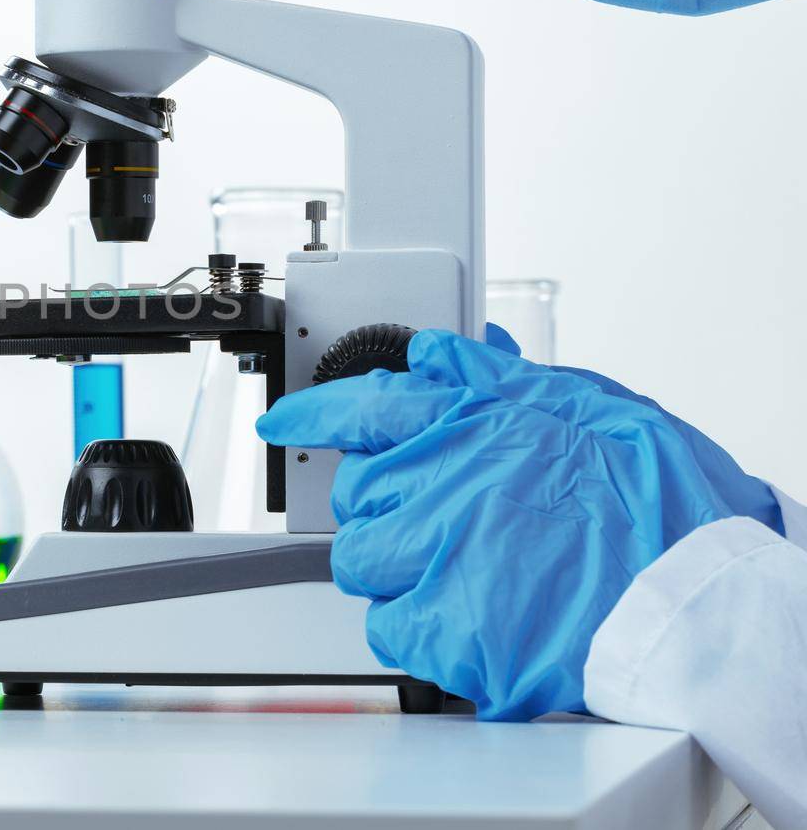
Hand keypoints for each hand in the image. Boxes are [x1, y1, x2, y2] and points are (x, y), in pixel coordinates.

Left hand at [257, 330, 781, 719]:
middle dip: (386, 507)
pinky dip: (416, 626)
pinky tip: (469, 619)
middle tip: (441, 522)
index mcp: (474, 420)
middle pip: (359, 493)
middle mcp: (440, 479)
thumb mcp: (595, 409)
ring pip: (360, 560)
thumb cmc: (662, 506)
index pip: (366, 403)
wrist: (695, 599)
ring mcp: (433, 553)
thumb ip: (508, 381)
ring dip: (396, 568)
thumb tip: (444, 351)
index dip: (314, 412)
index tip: (282, 422)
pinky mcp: (440, 625)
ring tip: (464, 574)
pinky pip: (386, 625)